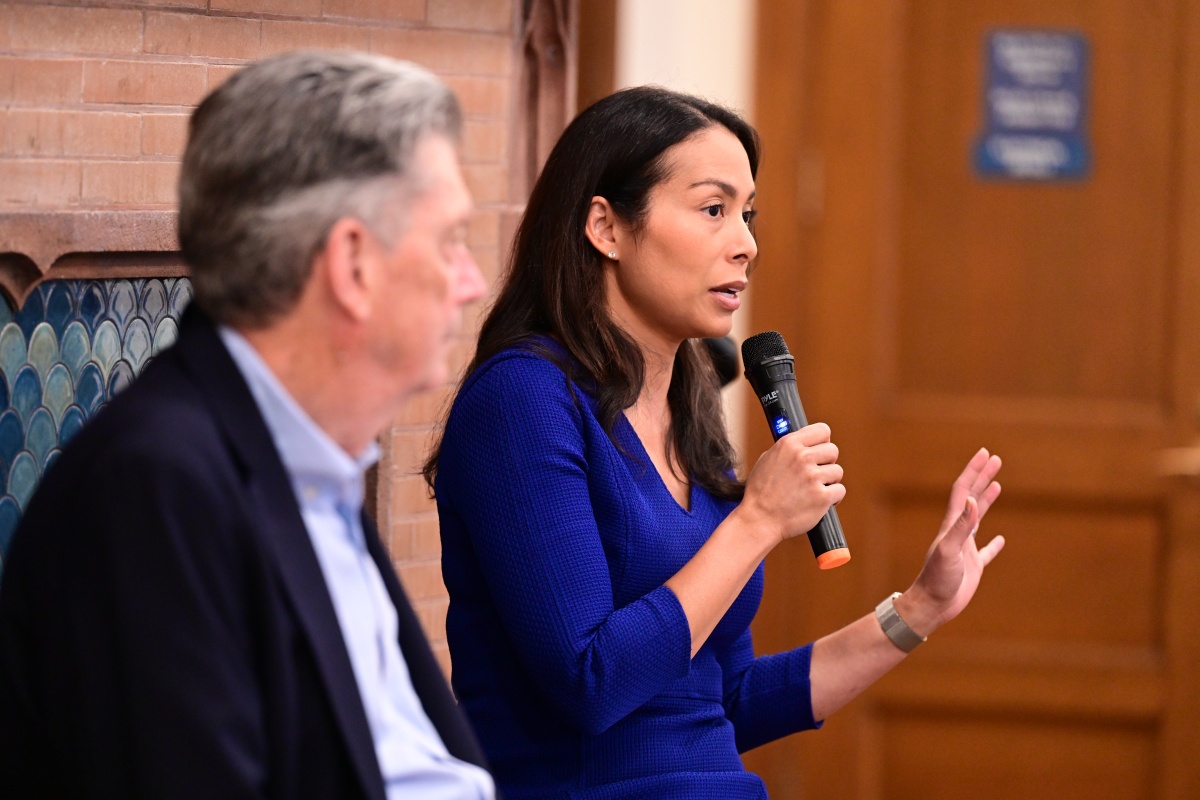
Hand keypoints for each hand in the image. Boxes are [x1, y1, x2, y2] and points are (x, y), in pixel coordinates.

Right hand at [739, 423, 844, 545]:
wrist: (759, 520)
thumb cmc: (760, 492)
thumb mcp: (767, 460)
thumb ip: (787, 449)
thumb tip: (804, 443)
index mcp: (789, 444)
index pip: (822, 430)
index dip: (822, 441)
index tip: (819, 450)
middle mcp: (802, 457)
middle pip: (833, 450)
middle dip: (826, 462)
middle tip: (815, 474)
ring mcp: (813, 477)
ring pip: (838, 471)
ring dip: (829, 481)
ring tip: (814, 490)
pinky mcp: (822, 497)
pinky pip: (840, 490)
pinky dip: (832, 498)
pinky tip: (819, 501)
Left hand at [896, 448, 1003, 635]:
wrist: (930, 606)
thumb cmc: (937, 579)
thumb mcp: (950, 550)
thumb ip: (962, 526)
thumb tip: (970, 499)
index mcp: (951, 525)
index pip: (963, 490)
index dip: (973, 470)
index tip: (985, 453)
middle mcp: (957, 532)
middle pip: (971, 497)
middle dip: (982, 477)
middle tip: (995, 459)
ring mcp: (965, 548)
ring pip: (977, 518)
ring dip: (986, 500)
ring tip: (997, 485)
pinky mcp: (972, 566)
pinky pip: (985, 551)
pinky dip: (994, 544)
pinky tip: (1001, 539)